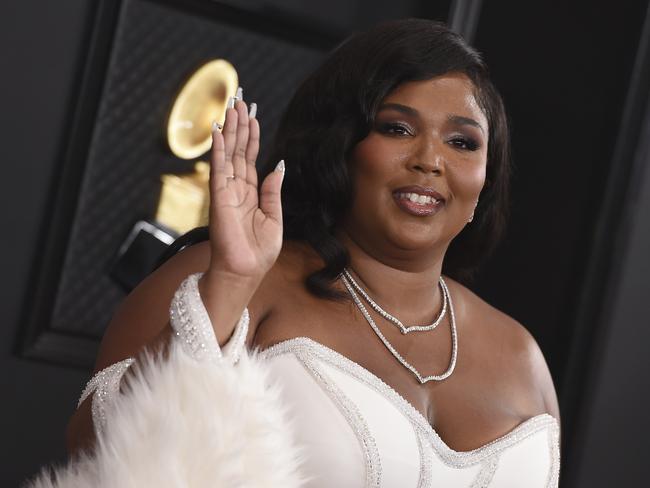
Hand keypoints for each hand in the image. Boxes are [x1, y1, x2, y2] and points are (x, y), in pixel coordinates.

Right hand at [206, 90, 283, 286]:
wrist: (245, 273)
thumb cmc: (258, 253)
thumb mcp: (274, 218)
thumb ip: (273, 191)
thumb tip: (279, 166)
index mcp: (251, 194)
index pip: (250, 159)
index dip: (252, 136)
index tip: (252, 115)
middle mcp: (236, 189)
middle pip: (238, 151)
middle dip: (240, 125)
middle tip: (239, 100)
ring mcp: (226, 192)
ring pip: (229, 154)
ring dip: (230, 130)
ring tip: (231, 107)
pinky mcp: (219, 198)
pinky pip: (219, 169)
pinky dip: (219, 149)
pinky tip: (220, 131)